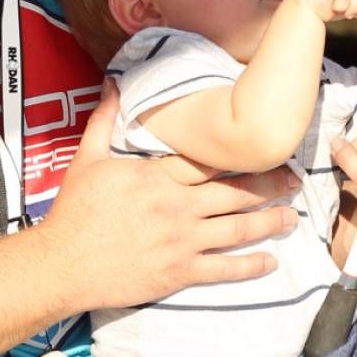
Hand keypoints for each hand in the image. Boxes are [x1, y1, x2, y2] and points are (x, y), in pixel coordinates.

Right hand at [44, 81, 300, 308]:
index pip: (209, 160)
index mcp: (157, 177)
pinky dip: (250, 266)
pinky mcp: (178, 272)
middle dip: (269, 185)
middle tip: (295, 180)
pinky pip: (223, 269)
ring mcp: (181, 241)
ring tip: (291, 218)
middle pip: (235, 192)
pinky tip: (269, 261)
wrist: (62, 265)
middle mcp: (177, 207)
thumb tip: (114, 84)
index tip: (266, 147)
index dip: (242, 153)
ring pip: (237, 229)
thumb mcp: (87, 159)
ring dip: (269, 222)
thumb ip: (106, 121)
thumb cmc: (73, 214)